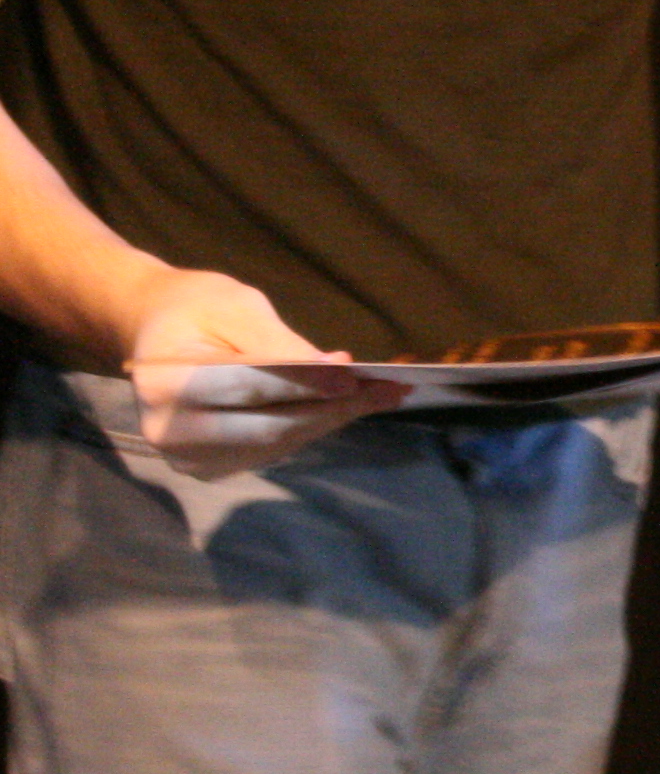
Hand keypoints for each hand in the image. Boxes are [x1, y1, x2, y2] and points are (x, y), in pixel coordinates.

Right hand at [125, 270, 405, 476]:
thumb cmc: (196, 309)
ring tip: (382, 394)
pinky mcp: (210, 465)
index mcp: (166, 384)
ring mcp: (188, 456)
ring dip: (332, 419)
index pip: (249, 388)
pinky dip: (313, 426)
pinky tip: (348, 405)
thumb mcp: (236, 307)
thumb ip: (280, 345)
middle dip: (334, 407)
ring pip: (278, 442)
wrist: (155, 330)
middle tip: (390, 389)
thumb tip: (336, 371)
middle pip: (269, 425)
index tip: (356, 378)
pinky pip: (273, 449)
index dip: (306, 385)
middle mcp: (171, 430)